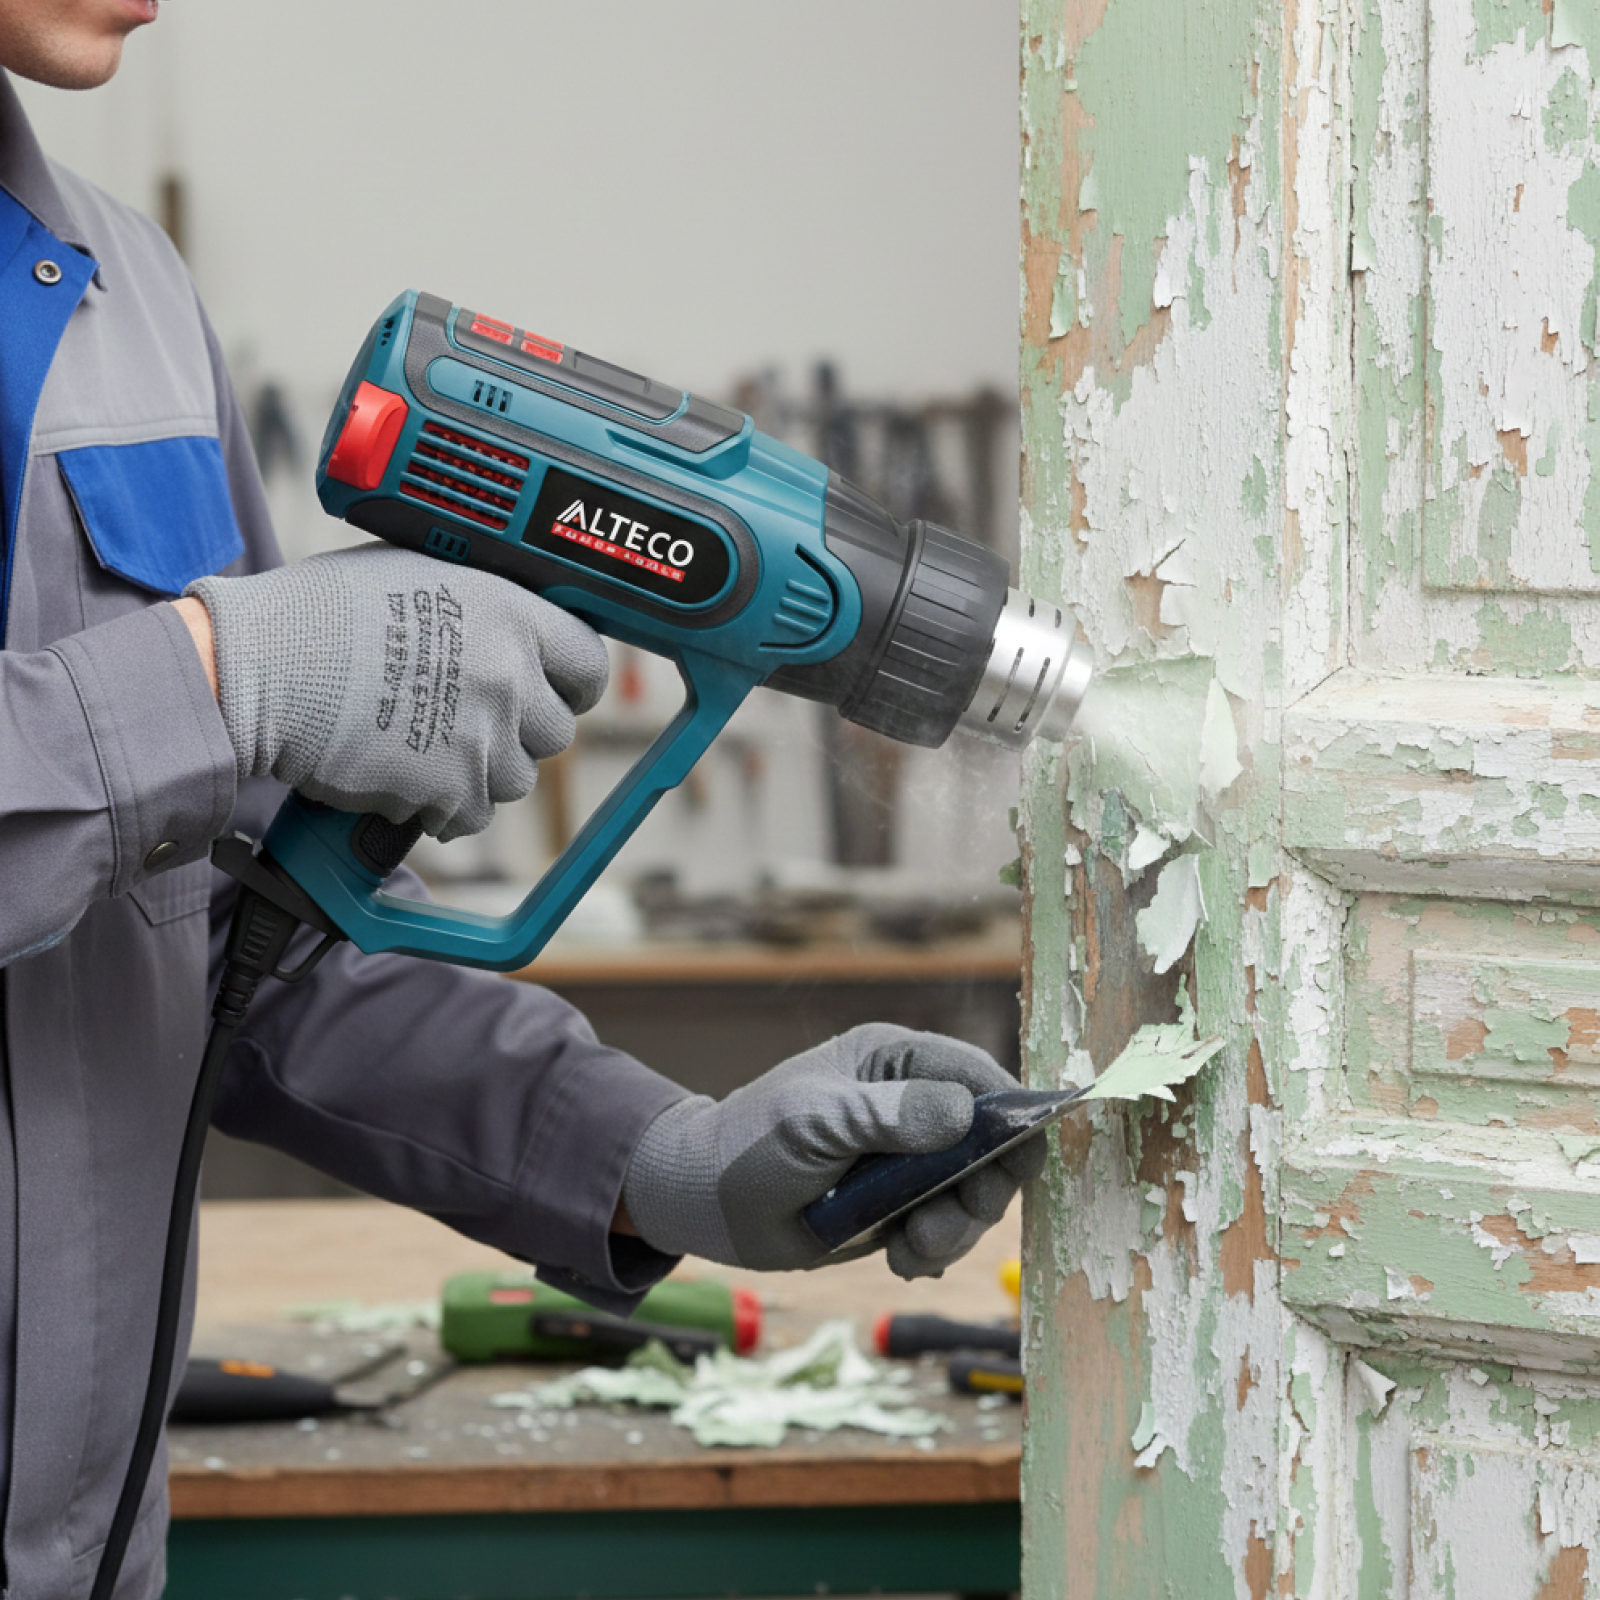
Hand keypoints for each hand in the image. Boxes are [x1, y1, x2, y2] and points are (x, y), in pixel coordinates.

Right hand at [186, 545, 607, 840]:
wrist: (263, 668)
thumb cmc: (324, 612)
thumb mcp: (420, 575)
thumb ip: (482, 604)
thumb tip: (512, 625)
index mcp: (513, 615)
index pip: (589, 664)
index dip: (571, 683)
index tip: (554, 692)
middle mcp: (511, 677)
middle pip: (556, 732)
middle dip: (518, 732)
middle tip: (470, 720)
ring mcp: (484, 738)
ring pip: (515, 779)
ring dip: (480, 771)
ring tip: (425, 744)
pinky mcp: (451, 790)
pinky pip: (471, 816)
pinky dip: (442, 807)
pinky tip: (404, 775)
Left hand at [622, 1024, 1047, 1278]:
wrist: (706, 1204)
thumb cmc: (750, 1145)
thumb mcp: (814, 1123)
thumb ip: (887, 1116)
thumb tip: (964, 1112)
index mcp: (894, 1059)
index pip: (978, 1076)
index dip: (1011, 1116)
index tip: (1021, 1163)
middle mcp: (912, 1101)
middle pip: (991, 1142)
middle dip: (978, 1191)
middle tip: (939, 1229)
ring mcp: (910, 1155)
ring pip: (974, 1192)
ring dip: (953, 1230)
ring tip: (910, 1252)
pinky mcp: (902, 1202)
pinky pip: (947, 1226)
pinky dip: (934, 1249)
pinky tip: (901, 1260)